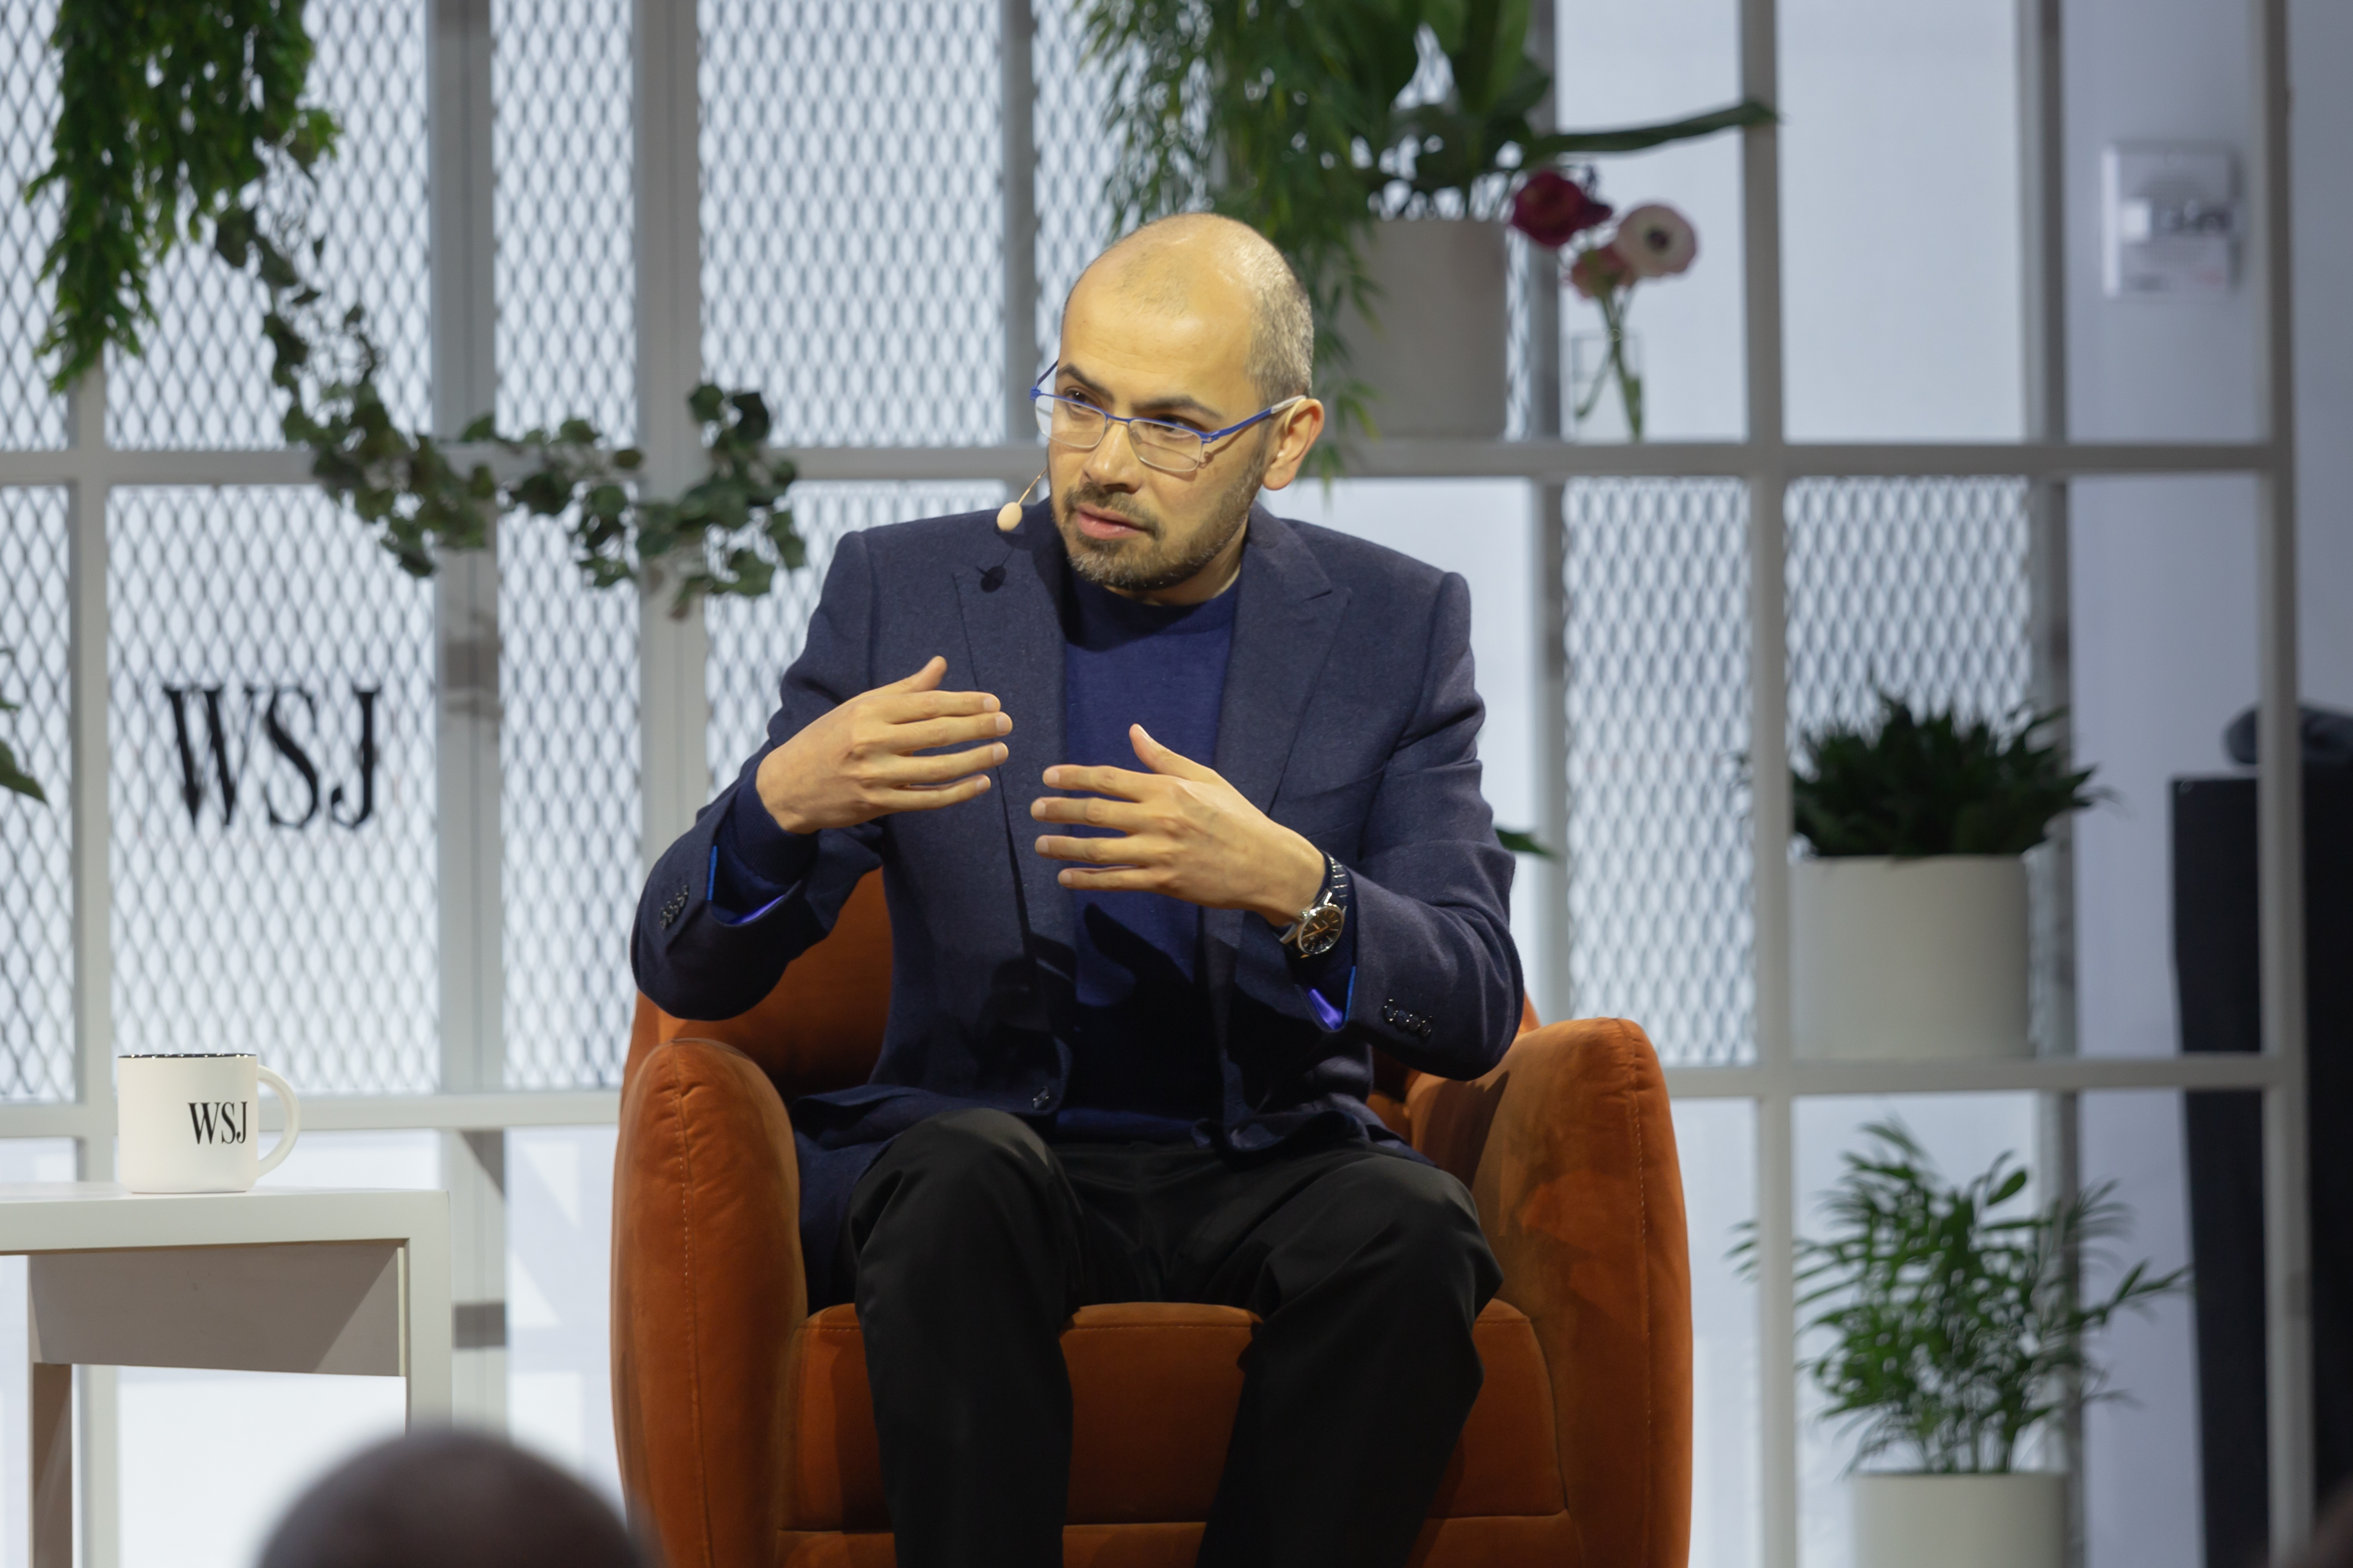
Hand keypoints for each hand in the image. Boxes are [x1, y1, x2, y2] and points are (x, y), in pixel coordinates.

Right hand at [755, 656, 1009, 833]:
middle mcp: (872, 740)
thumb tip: (940, 664)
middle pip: (938, 732)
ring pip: (937, 768)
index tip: (994, 702)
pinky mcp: (878, 804)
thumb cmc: (829, 739)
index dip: (965, 702)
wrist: (788, 785)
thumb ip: (904, 689)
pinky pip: (927, 799)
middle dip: (978, 727)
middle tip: (1007, 723)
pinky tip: (981, 782)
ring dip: (975, 759)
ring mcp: (876, 775)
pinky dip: (958, 792)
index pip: (928, 703)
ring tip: (1002, 751)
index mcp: (869, 710)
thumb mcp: (860, 706)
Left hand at [1030, 725, 1326, 924]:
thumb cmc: (1238, 817)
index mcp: (1167, 789)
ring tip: (1040, 843)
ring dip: (1064, 845)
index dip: (1074, 777)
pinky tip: (1065, 877)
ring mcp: (1159, 853)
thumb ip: (1164, 758)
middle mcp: (1158, 818)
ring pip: (1099, 849)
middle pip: (1096, 812)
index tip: (1049, 776)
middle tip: (1035, 809)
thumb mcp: (1205, 778)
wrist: (1266, 863)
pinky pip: (1116, 881)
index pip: (1110, 778)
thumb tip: (1135, 732)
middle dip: (1060, 809)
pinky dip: (1087, 880)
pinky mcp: (1162, 882)